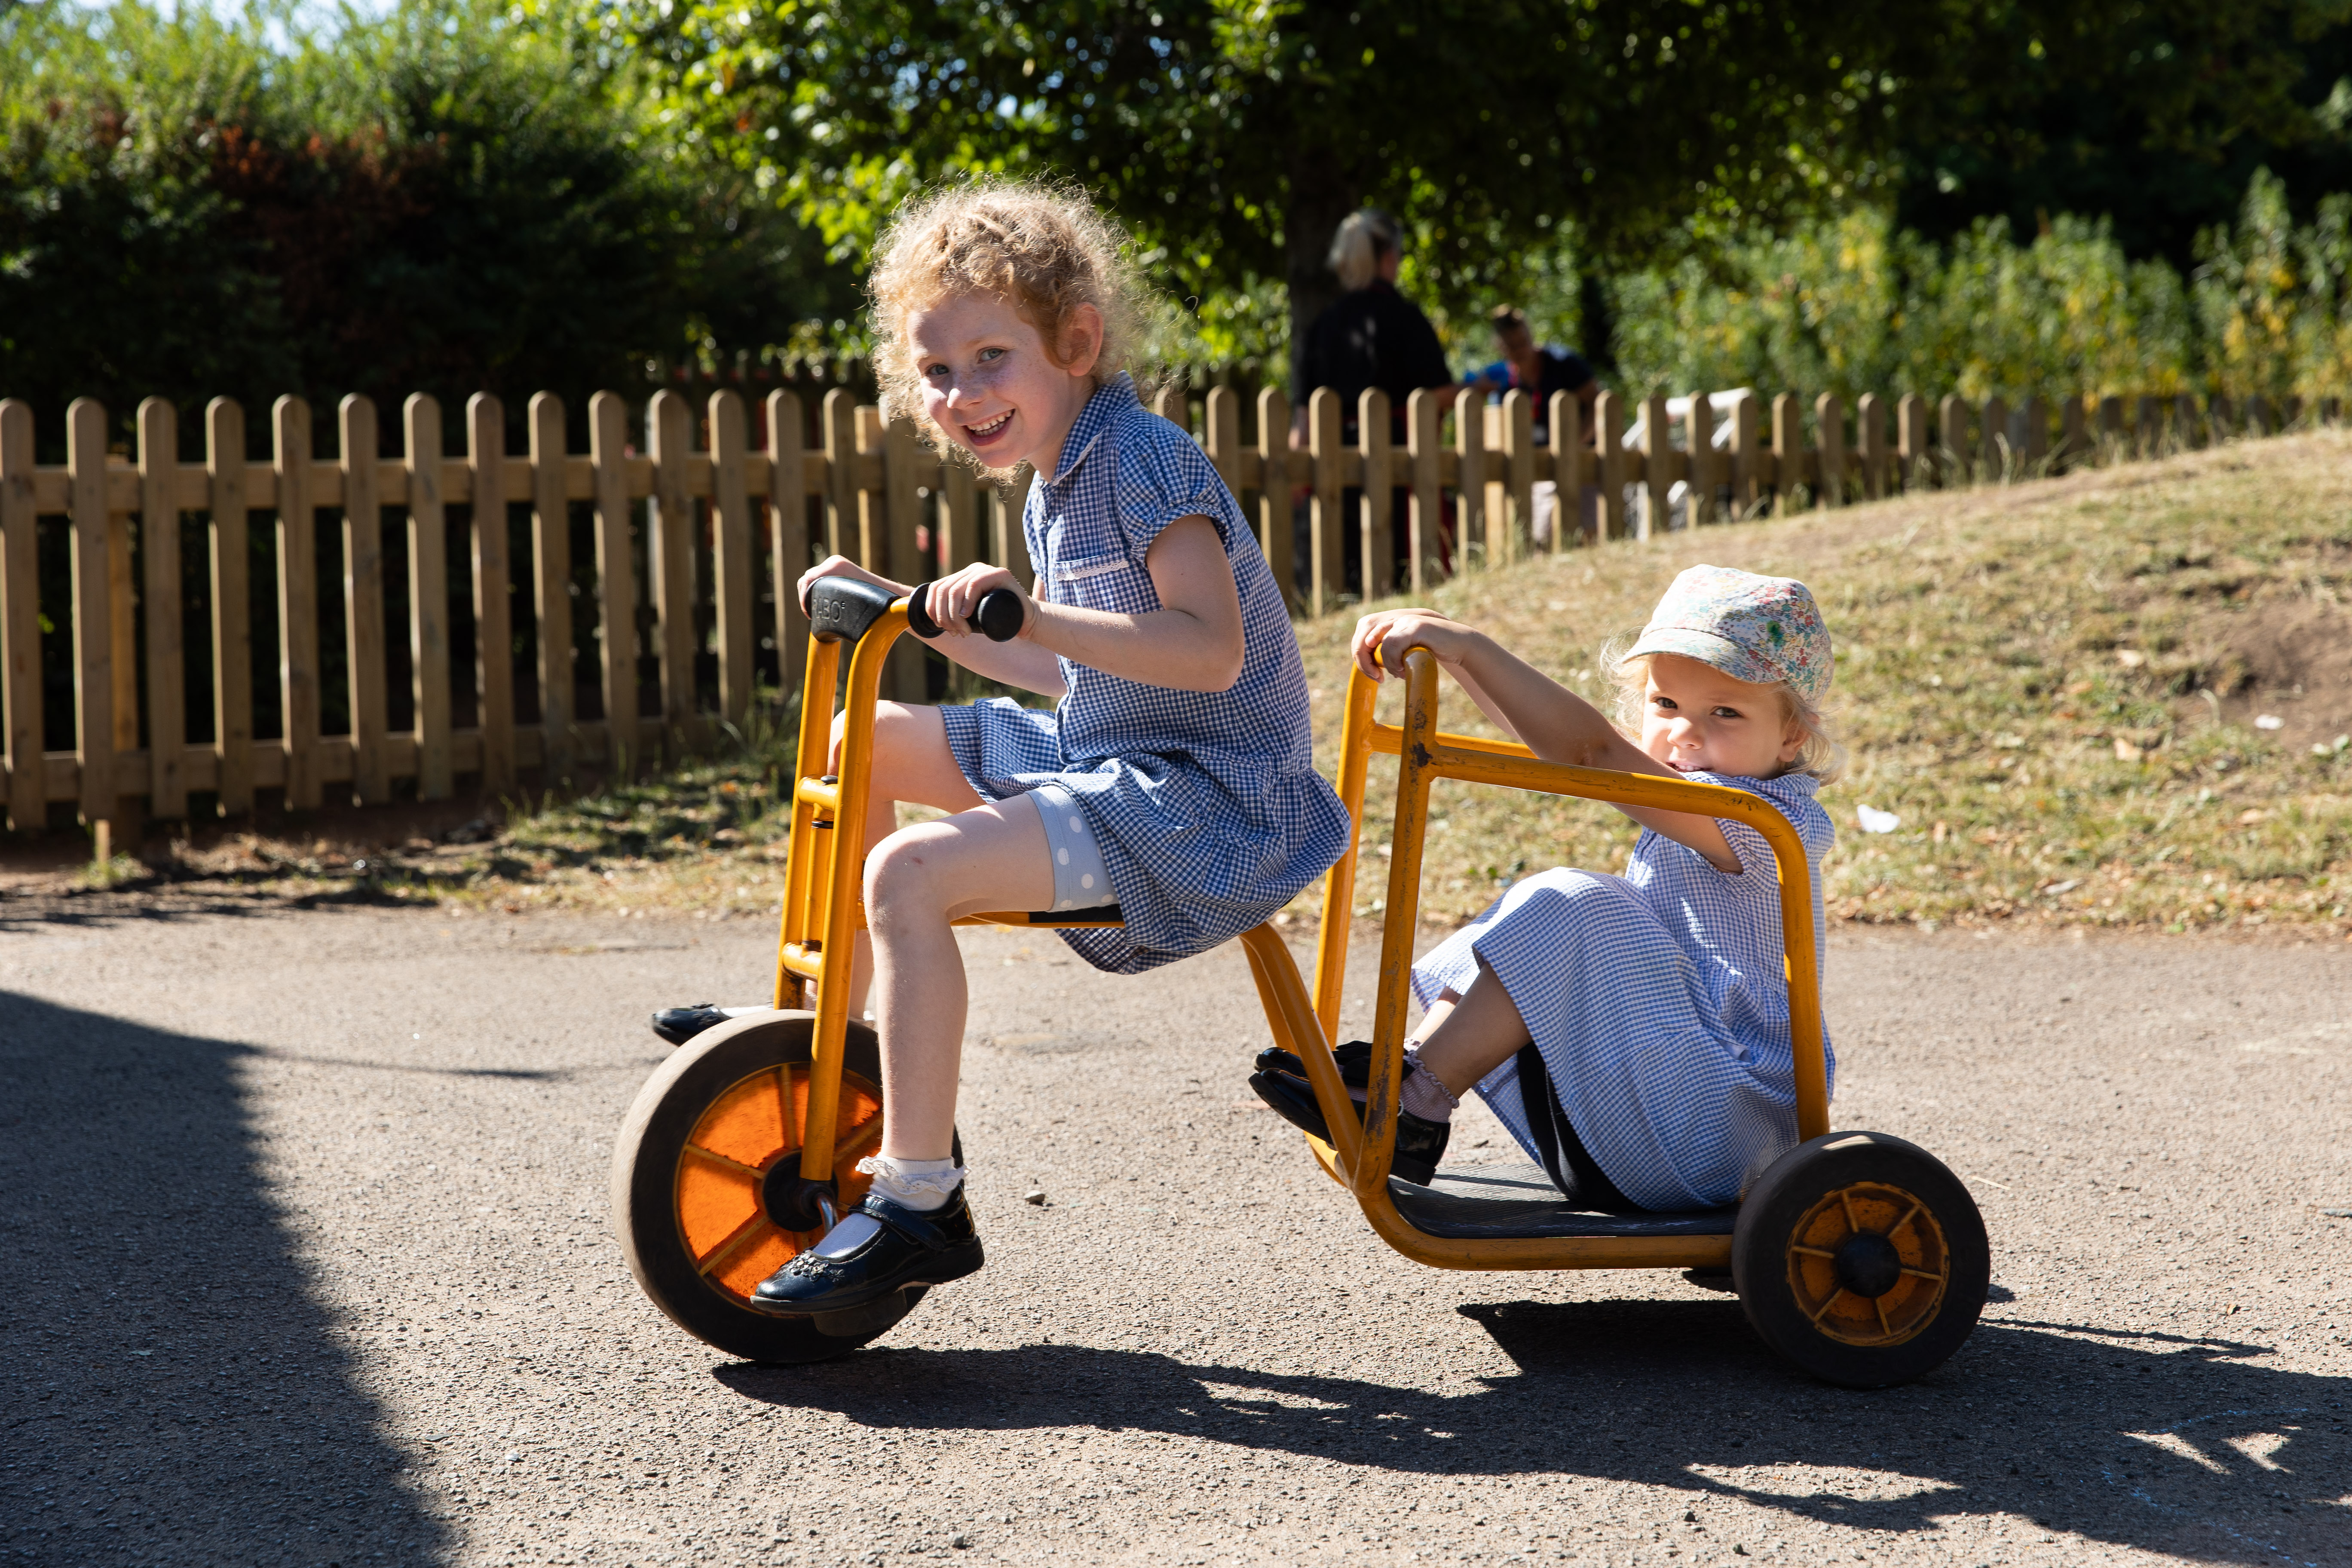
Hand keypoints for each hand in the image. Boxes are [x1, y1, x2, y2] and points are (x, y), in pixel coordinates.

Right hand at [797, 555, 903, 613]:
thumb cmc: (875, 600)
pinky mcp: (839, 568)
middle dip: (805, 595)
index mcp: (836, 566)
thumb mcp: (851, 601)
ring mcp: (836, 563)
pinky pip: (821, 577)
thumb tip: (815, 612)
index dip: (803, 597)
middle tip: (810, 613)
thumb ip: (832, 601)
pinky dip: (817, 588)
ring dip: (810, 592)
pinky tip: (820, 601)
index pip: (807, 579)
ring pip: (813, 578)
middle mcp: (835, 561)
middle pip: (808, 578)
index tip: (808, 613)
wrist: (890, 594)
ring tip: (814, 609)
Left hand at [919, 561, 1032, 639]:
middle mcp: (972, 570)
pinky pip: (975, 584)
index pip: (936, 588)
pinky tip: (966, 616)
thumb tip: (928, 620)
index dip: (932, 609)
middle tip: (955, 632)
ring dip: (954, 614)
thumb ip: (953, 612)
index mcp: (962, 577)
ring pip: (956, 589)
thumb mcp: (968, 616)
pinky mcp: (1000, 574)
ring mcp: (986, 570)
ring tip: (963, 630)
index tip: (940, 627)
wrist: (1026, 621)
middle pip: (944, 590)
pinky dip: (967, 601)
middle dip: (944, 615)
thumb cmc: (996, 621)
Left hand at [1350, 607, 1481, 681]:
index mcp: (1390, 620)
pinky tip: (1403, 669)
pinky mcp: (1416, 626)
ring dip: (1385, 663)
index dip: (1360, 652)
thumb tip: (1367, 663)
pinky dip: (1394, 660)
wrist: (1459, 646)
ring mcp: (1406, 619)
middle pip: (1364, 634)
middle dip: (1364, 659)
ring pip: (1379, 643)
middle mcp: (1395, 617)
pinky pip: (1393, 643)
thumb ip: (1388, 649)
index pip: (1362, 630)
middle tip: (1376, 678)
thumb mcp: (1405, 650)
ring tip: (1397, 673)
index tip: (1372, 673)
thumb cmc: (1432, 651)